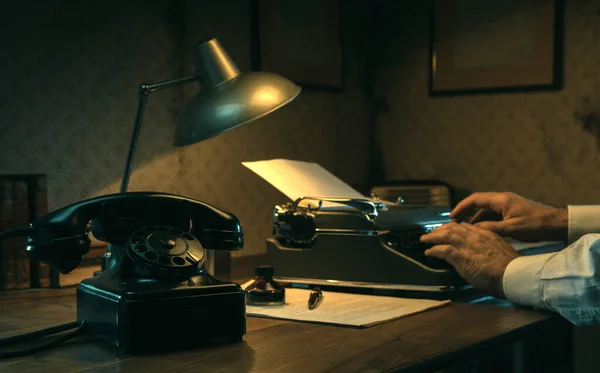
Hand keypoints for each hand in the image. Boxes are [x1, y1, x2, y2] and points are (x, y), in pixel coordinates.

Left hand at [421, 222, 519, 297]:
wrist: (512, 274)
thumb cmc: (510, 267)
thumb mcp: (500, 250)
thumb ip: (488, 246)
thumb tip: (481, 251)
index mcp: (485, 233)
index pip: (465, 226)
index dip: (453, 227)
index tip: (447, 229)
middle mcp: (474, 236)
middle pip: (452, 227)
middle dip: (440, 229)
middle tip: (432, 233)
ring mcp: (467, 245)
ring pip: (444, 235)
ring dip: (432, 237)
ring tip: (425, 240)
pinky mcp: (460, 256)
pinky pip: (442, 250)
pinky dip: (433, 250)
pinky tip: (428, 252)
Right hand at [451, 192, 567, 242]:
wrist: (556, 224)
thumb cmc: (535, 225)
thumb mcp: (511, 229)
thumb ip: (490, 228)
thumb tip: (473, 230)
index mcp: (501, 200)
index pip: (475, 199)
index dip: (462, 207)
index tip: (452, 216)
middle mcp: (503, 199)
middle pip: (479, 203)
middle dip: (466, 212)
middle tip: (455, 223)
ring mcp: (508, 205)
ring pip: (486, 210)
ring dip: (476, 218)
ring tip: (466, 229)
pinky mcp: (513, 211)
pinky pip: (494, 214)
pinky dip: (485, 221)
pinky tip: (482, 231)